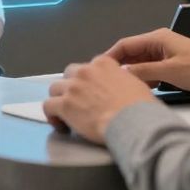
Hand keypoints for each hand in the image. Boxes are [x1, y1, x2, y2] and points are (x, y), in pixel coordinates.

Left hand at [42, 57, 156, 143]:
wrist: (133, 121)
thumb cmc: (141, 106)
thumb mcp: (135, 83)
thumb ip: (121, 79)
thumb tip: (120, 86)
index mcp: (104, 63)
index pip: (90, 67)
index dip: (89, 80)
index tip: (93, 92)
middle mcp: (85, 71)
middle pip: (69, 74)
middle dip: (71, 86)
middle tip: (78, 102)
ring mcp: (73, 87)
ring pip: (54, 88)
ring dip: (59, 99)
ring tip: (66, 114)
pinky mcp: (64, 105)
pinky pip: (48, 106)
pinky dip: (52, 116)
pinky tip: (61, 126)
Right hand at [104, 29, 189, 96]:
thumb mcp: (171, 71)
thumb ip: (144, 72)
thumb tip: (122, 74)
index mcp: (158, 39)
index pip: (125, 45)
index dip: (110, 57)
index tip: (98, 69)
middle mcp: (160, 45)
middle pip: (130, 56)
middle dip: (118, 69)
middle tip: (106, 83)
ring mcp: (165, 57)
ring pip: (139, 66)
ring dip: (131, 77)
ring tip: (120, 90)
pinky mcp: (171, 69)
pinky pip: (150, 74)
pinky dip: (143, 82)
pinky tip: (139, 92)